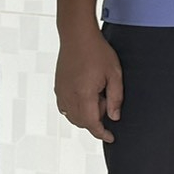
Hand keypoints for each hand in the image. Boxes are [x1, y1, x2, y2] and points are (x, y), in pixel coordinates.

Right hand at [55, 23, 123, 142]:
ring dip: (85, 114)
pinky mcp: (58, 87)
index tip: (111, 137)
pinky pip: (65, 107)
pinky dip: (75, 109)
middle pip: (81, 122)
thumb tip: (114, 117)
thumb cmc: (97, 51)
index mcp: (83, 95)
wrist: (77, 36)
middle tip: (106, 99)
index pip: (92, 124)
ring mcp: (61, 92)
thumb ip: (115, 98)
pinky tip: (85, 95)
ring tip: (97, 94)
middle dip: (96, 119)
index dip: (102, 133)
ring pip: (72, 116)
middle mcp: (68, 96)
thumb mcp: (114, 74)